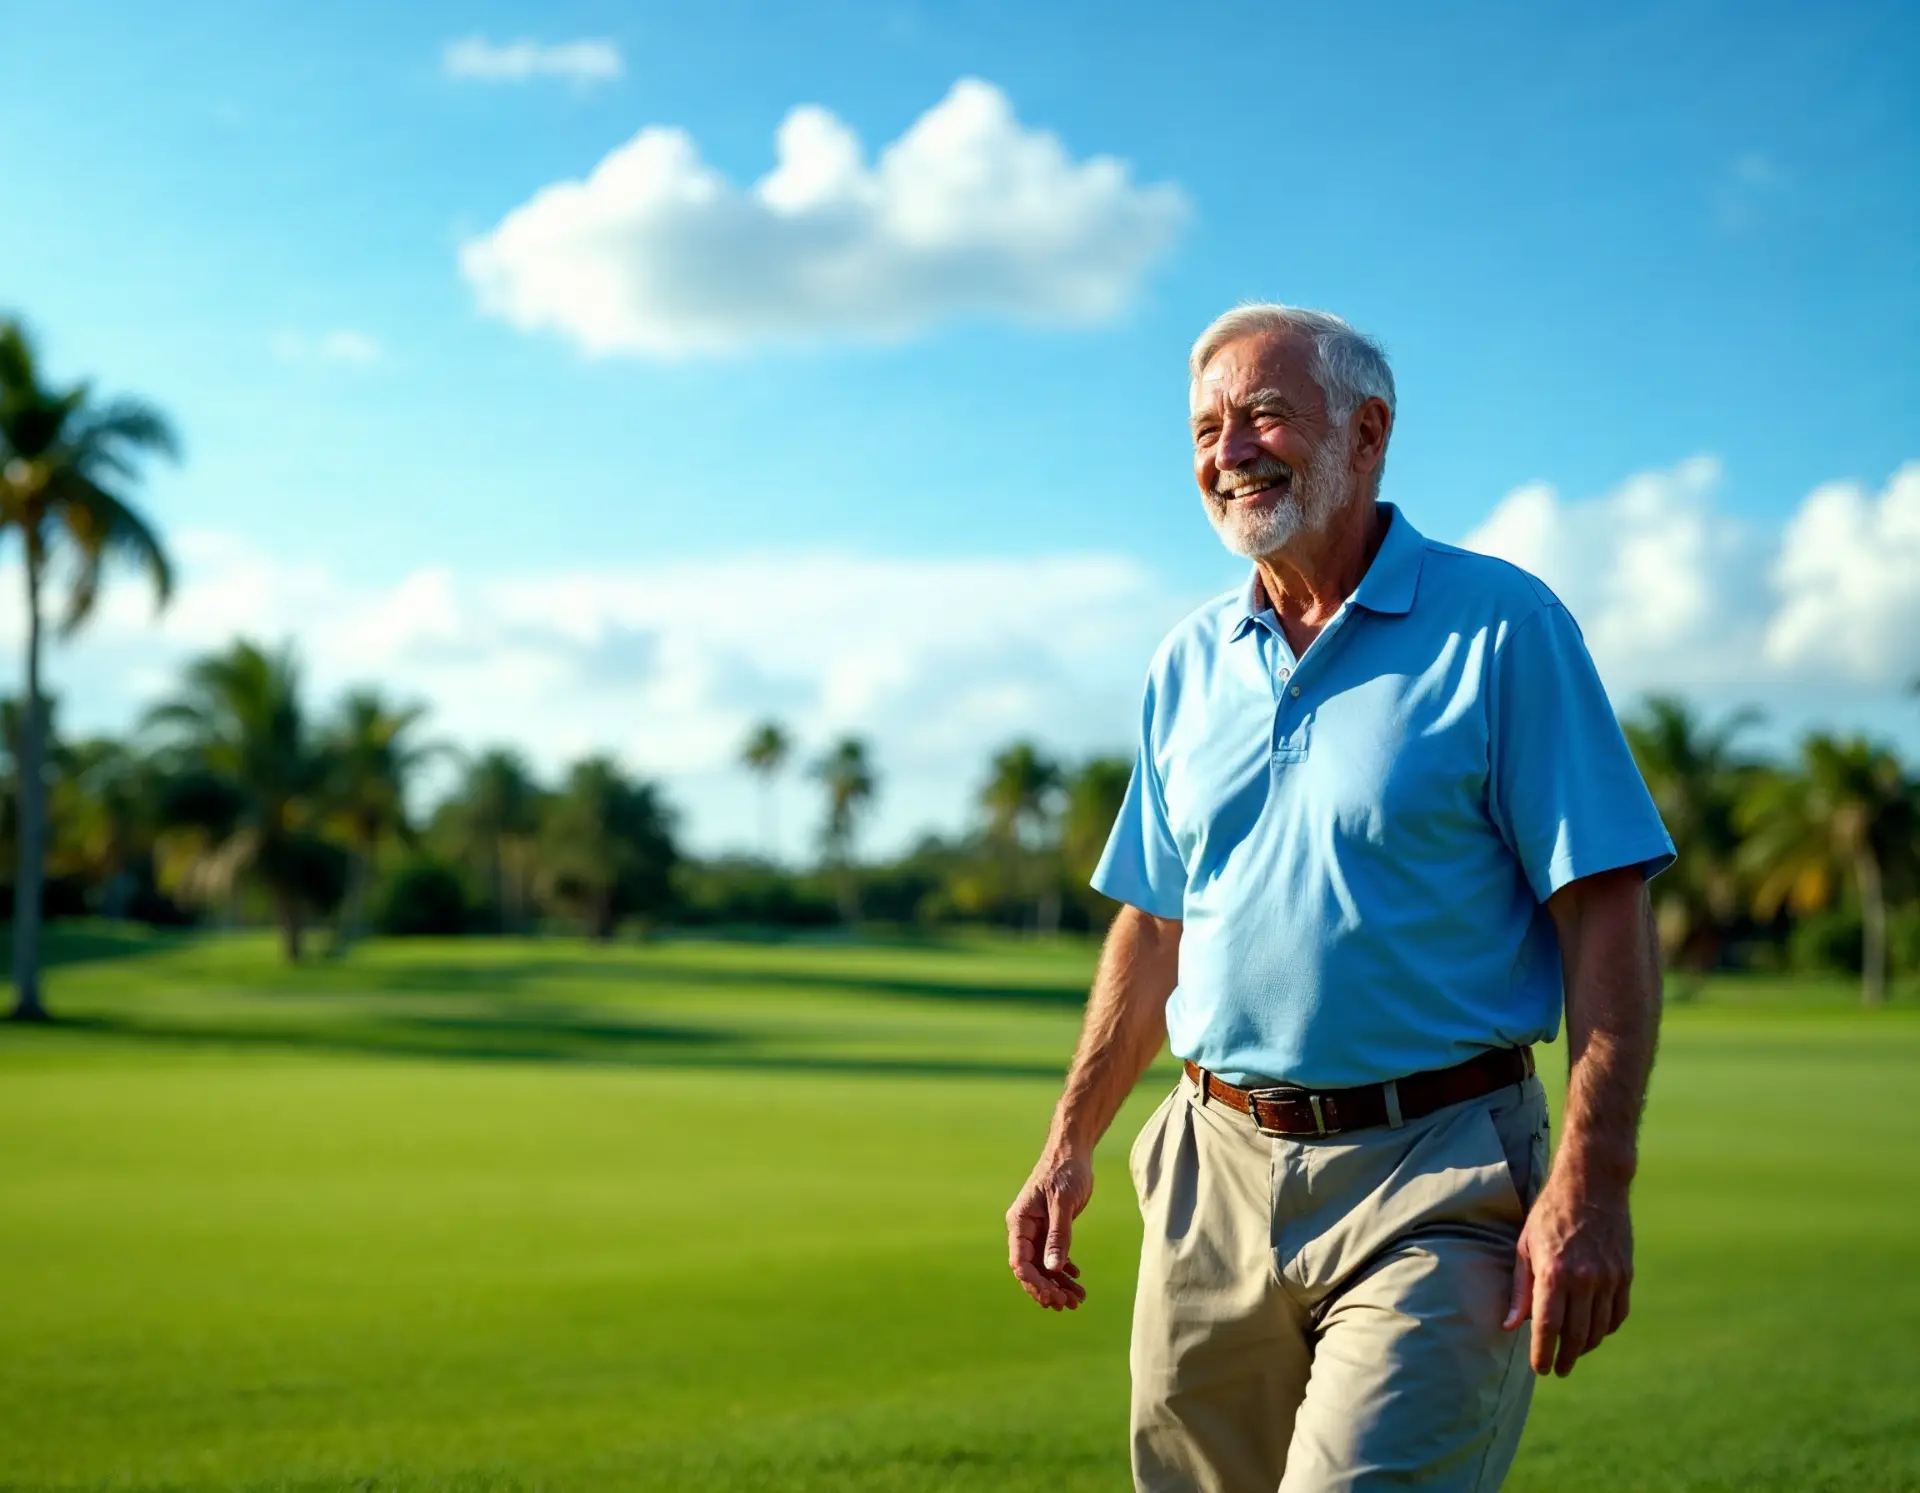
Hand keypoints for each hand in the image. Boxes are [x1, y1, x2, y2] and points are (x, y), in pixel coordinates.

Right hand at [1006, 1150, 1093, 1310]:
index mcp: (1020, 1223)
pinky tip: (1076, 1278)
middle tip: (1069, 1304)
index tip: (1052, 1297)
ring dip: (1058, 1283)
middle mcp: (1024, 1229)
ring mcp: (1037, 1230)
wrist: (1073, 1152)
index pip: (1020, 1262)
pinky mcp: (1050, 1228)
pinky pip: (1053, 1256)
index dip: (1035, 1283)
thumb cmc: (1064, 1171)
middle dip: (1048, 1288)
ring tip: (1077, 1299)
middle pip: (1031, 1269)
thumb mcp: (1063, 1203)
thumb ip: (1058, 1235)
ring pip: (1044, 1265)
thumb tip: (1053, 1268)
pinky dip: (1064, 1270)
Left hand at [1503, 1166, 1632, 1375]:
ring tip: (1573, 1353)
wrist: (1592, 1184)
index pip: (1548, 1327)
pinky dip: (1606, 1329)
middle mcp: (1584, 1279)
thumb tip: (1511, 1326)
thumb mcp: (1525, 1245)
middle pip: (1576, 1334)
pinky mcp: (1625, 1274)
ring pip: (1599, 1328)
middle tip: (1558, 1370)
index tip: (1540, 1368)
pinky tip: (1594, 1332)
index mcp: (1554, 1271)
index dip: (1543, 1352)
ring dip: (1586, 1347)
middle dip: (1566, 1357)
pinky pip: (1618, 1314)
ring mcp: (1609, 1277)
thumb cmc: (1549, 1213)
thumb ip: (1521, 1288)